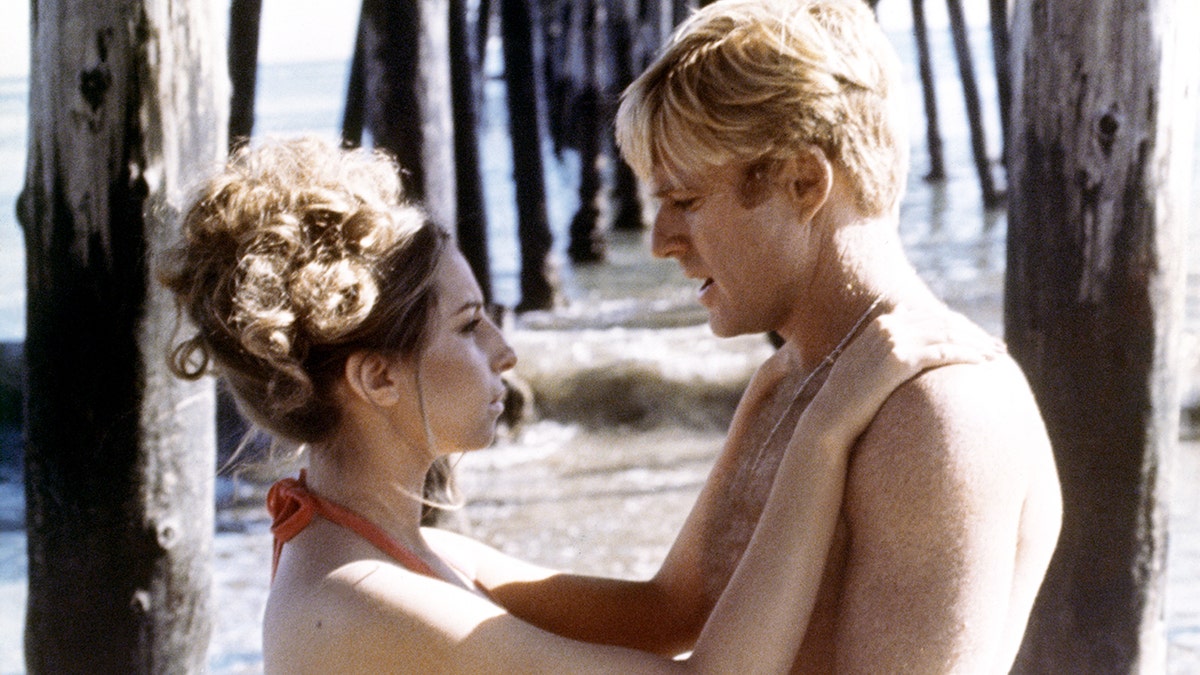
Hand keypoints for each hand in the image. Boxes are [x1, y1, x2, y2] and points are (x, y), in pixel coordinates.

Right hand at [813, 305, 1004, 442]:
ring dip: (976, 343)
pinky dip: (965, 355)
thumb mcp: (865, 364)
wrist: (830, 417)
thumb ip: (886, 345)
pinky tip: (982, 363)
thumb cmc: (849, 399)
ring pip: (947, 333)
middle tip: (998, 347)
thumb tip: (905, 331)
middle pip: (943, 321)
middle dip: (974, 333)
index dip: (959, 325)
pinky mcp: (899, 359)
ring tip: (996, 356)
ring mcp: (893, 340)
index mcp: (881, 324)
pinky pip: (942, 352)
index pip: (931, 315)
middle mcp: (888, 326)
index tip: (979, 338)